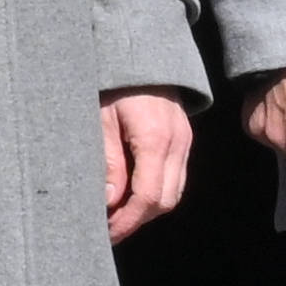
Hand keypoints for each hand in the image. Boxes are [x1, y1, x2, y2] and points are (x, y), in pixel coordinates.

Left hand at [100, 87, 197, 240]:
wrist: (139, 52)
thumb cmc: (114, 83)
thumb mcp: (100, 119)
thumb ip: (108, 161)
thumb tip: (110, 202)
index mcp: (154, 138)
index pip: (148, 196)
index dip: (128, 221)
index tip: (107, 233)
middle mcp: (176, 143)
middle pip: (165, 200)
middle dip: (137, 219)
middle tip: (109, 229)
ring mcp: (184, 141)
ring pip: (174, 192)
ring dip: (148, 209)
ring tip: (118, 214)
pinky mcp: (184, 138)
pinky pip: (176, 176)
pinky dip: (157, 191)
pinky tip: (133, 194)